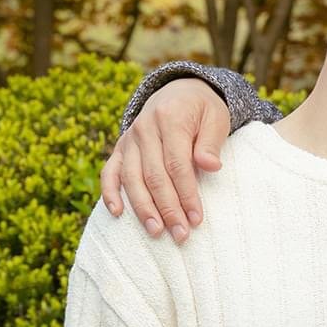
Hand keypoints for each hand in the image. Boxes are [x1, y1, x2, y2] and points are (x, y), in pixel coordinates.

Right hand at [99, 78, 229, 241]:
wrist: (178, 91)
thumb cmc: (202, 110)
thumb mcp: (216, 118)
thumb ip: (211, 143)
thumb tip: (211, 166)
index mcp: (170, 120)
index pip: (178, 165)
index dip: (187, 194)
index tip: (197, 219)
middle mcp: (145, 129)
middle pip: (155, 176)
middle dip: (168, 209)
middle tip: (181, 235)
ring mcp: (130, 139)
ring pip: (132, 178)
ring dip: (143, 208)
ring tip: (156, 232)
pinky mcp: (121, 147)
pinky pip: (110, 171)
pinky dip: (110, 192)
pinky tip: (117, 213)